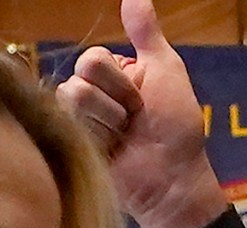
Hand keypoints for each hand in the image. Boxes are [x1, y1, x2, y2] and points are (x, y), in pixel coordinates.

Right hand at [56, 0, 227, 227]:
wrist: (173, 176)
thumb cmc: (176, 126)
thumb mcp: (165, 69)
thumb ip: (146, 32)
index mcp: (111, 73)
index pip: (93, 58)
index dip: (120, 80)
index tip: (142, 98)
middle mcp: (91, 94)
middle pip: (81, 76)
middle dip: (115, 99)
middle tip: (134, 119)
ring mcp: (80, 122)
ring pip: (74, 101)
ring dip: (109, 122)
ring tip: (124, 138)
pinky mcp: (72, 146)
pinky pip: (70, 128)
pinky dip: (99, 140)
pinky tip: (112, 153)